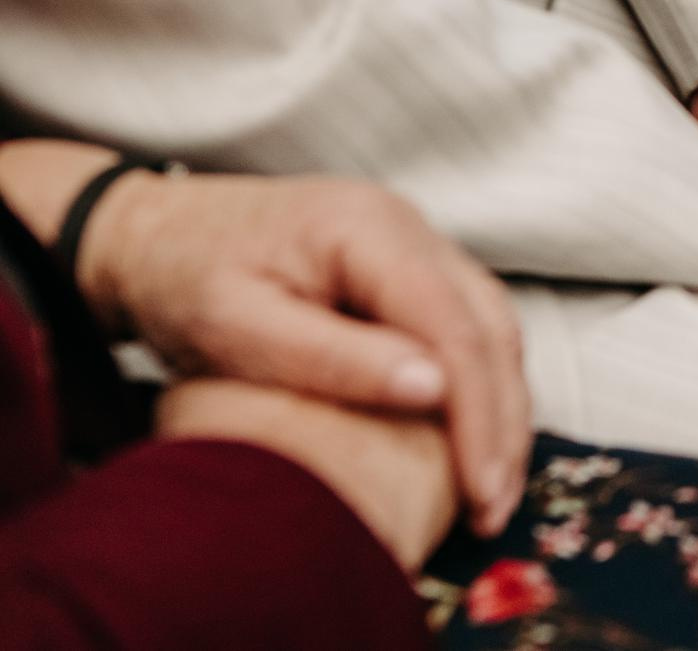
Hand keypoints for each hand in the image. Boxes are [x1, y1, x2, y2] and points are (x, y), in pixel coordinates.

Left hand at [79, 167, 528, 536]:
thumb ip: (331, 356)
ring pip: (492, 325)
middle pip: (491, 325)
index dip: (478, 411)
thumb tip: (433, 389)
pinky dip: (480, 385)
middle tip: (495, 506)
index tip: (479, 489)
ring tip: (491, 487)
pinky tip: (469, 439)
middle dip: (504, 420)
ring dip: (502, 406)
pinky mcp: (410, 272)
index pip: (452, 326)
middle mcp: (410, 229)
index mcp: (369, 229)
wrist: (155, 232)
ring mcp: (417, 245)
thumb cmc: (182, 277)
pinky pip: (468, 327)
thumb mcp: (235, 325)